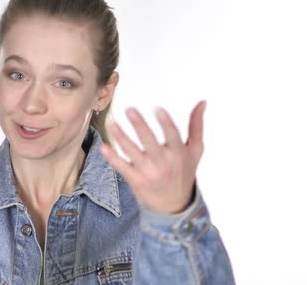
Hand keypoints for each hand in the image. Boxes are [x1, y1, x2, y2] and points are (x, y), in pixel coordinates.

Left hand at [99, 100, 206, 214]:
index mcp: (178, 153)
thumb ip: (196, 126)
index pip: (172, 135)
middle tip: (129, 109)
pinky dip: (112, 157)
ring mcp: (148, 172)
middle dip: (139, 125)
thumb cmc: (184, 171)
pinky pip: (122, 167)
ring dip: (121, 137)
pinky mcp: (136, 180)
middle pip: (149, 142)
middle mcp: (163, 162)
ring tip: (112, 123)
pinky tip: (103, 146)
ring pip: (132, 152)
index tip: (156, 108)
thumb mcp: (194, 150)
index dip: (165, 122)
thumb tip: (202, 102)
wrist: (174, 204)